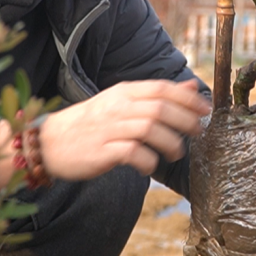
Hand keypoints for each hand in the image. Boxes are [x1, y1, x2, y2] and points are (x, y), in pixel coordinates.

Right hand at [39, 79, 210, 180]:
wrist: (50, 142)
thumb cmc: (93, 123)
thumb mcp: (123, 102)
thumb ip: (157, 96)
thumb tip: (192, 89)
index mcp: (123, 92)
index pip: (161, 89)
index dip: (187, 99)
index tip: (206, 110)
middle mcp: (117, 107)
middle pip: (160, 108)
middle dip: (185, 120)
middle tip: (198, 132)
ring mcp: (109, 129)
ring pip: (150, 129)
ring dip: (170, 142)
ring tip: (177, 152)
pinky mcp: (102, 151)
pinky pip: (132, 154)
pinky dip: (147, 161)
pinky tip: (150, 166)